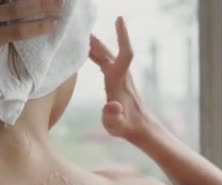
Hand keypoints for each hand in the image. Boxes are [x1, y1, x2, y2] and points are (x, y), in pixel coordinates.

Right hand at [89, 17, 155, 139]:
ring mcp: (120, 77)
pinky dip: (97, 55)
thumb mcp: (116, 125)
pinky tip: (88, 54)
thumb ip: (112, 116)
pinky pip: (106, 62)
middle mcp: (121, 75)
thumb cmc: (126, 126)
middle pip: (110, 52)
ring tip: (81, 38)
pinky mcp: (117, 80)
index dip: (122, 36)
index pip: (124, 53)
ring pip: (107, 56)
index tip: (119, 19)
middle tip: (81, 30)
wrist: (140, 128)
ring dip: (95, 46)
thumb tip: (112, 106)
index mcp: (120, 81)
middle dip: (97, 40)